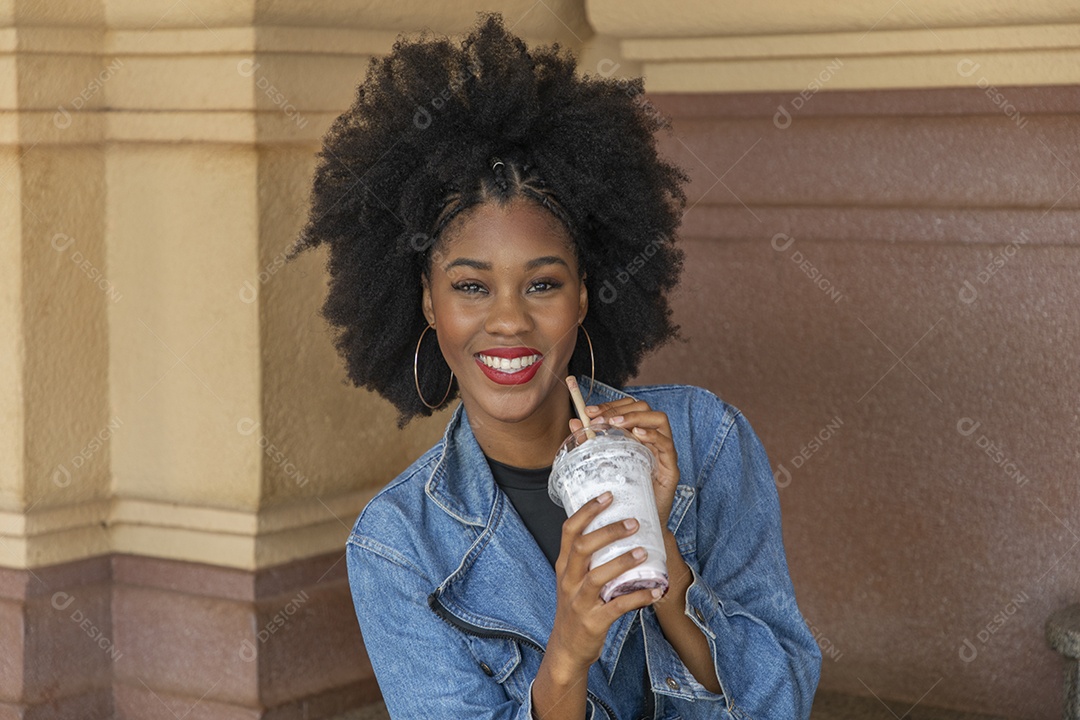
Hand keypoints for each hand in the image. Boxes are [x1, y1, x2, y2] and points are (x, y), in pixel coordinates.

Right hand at [547, 491, 663, 674]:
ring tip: (644, 552)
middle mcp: (569, 580)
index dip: (587, 511)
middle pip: (583, 548)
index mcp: (564, 566)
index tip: (608, 495)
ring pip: (598, 576)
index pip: (569, 531)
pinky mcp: (593, 622)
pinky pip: (617, 607)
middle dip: (608, 532)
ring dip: (623, 562)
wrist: (567, 649)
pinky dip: (638, 597)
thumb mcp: (573, 579)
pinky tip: (656, 590)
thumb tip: (616, 528)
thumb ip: (588, 558)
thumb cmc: (576, 607)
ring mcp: (579, 602)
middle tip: (634, 522)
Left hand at [569, 397, 679, 529]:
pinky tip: (638, 435)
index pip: (628, 408)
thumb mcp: (603, 465)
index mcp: (637, 436)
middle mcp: (653, 440)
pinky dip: (653, 435)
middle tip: (600, 419)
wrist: (637, 525)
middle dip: (620, 409)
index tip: (589, 412)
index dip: (610, 405)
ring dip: (636, 417)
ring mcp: (664, 453)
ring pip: (659, 419)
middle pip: (644, 408)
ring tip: (616, 423)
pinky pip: (667, 444)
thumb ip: (590, 444)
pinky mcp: (671, 468)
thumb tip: (574, 423)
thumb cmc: (622, 495)